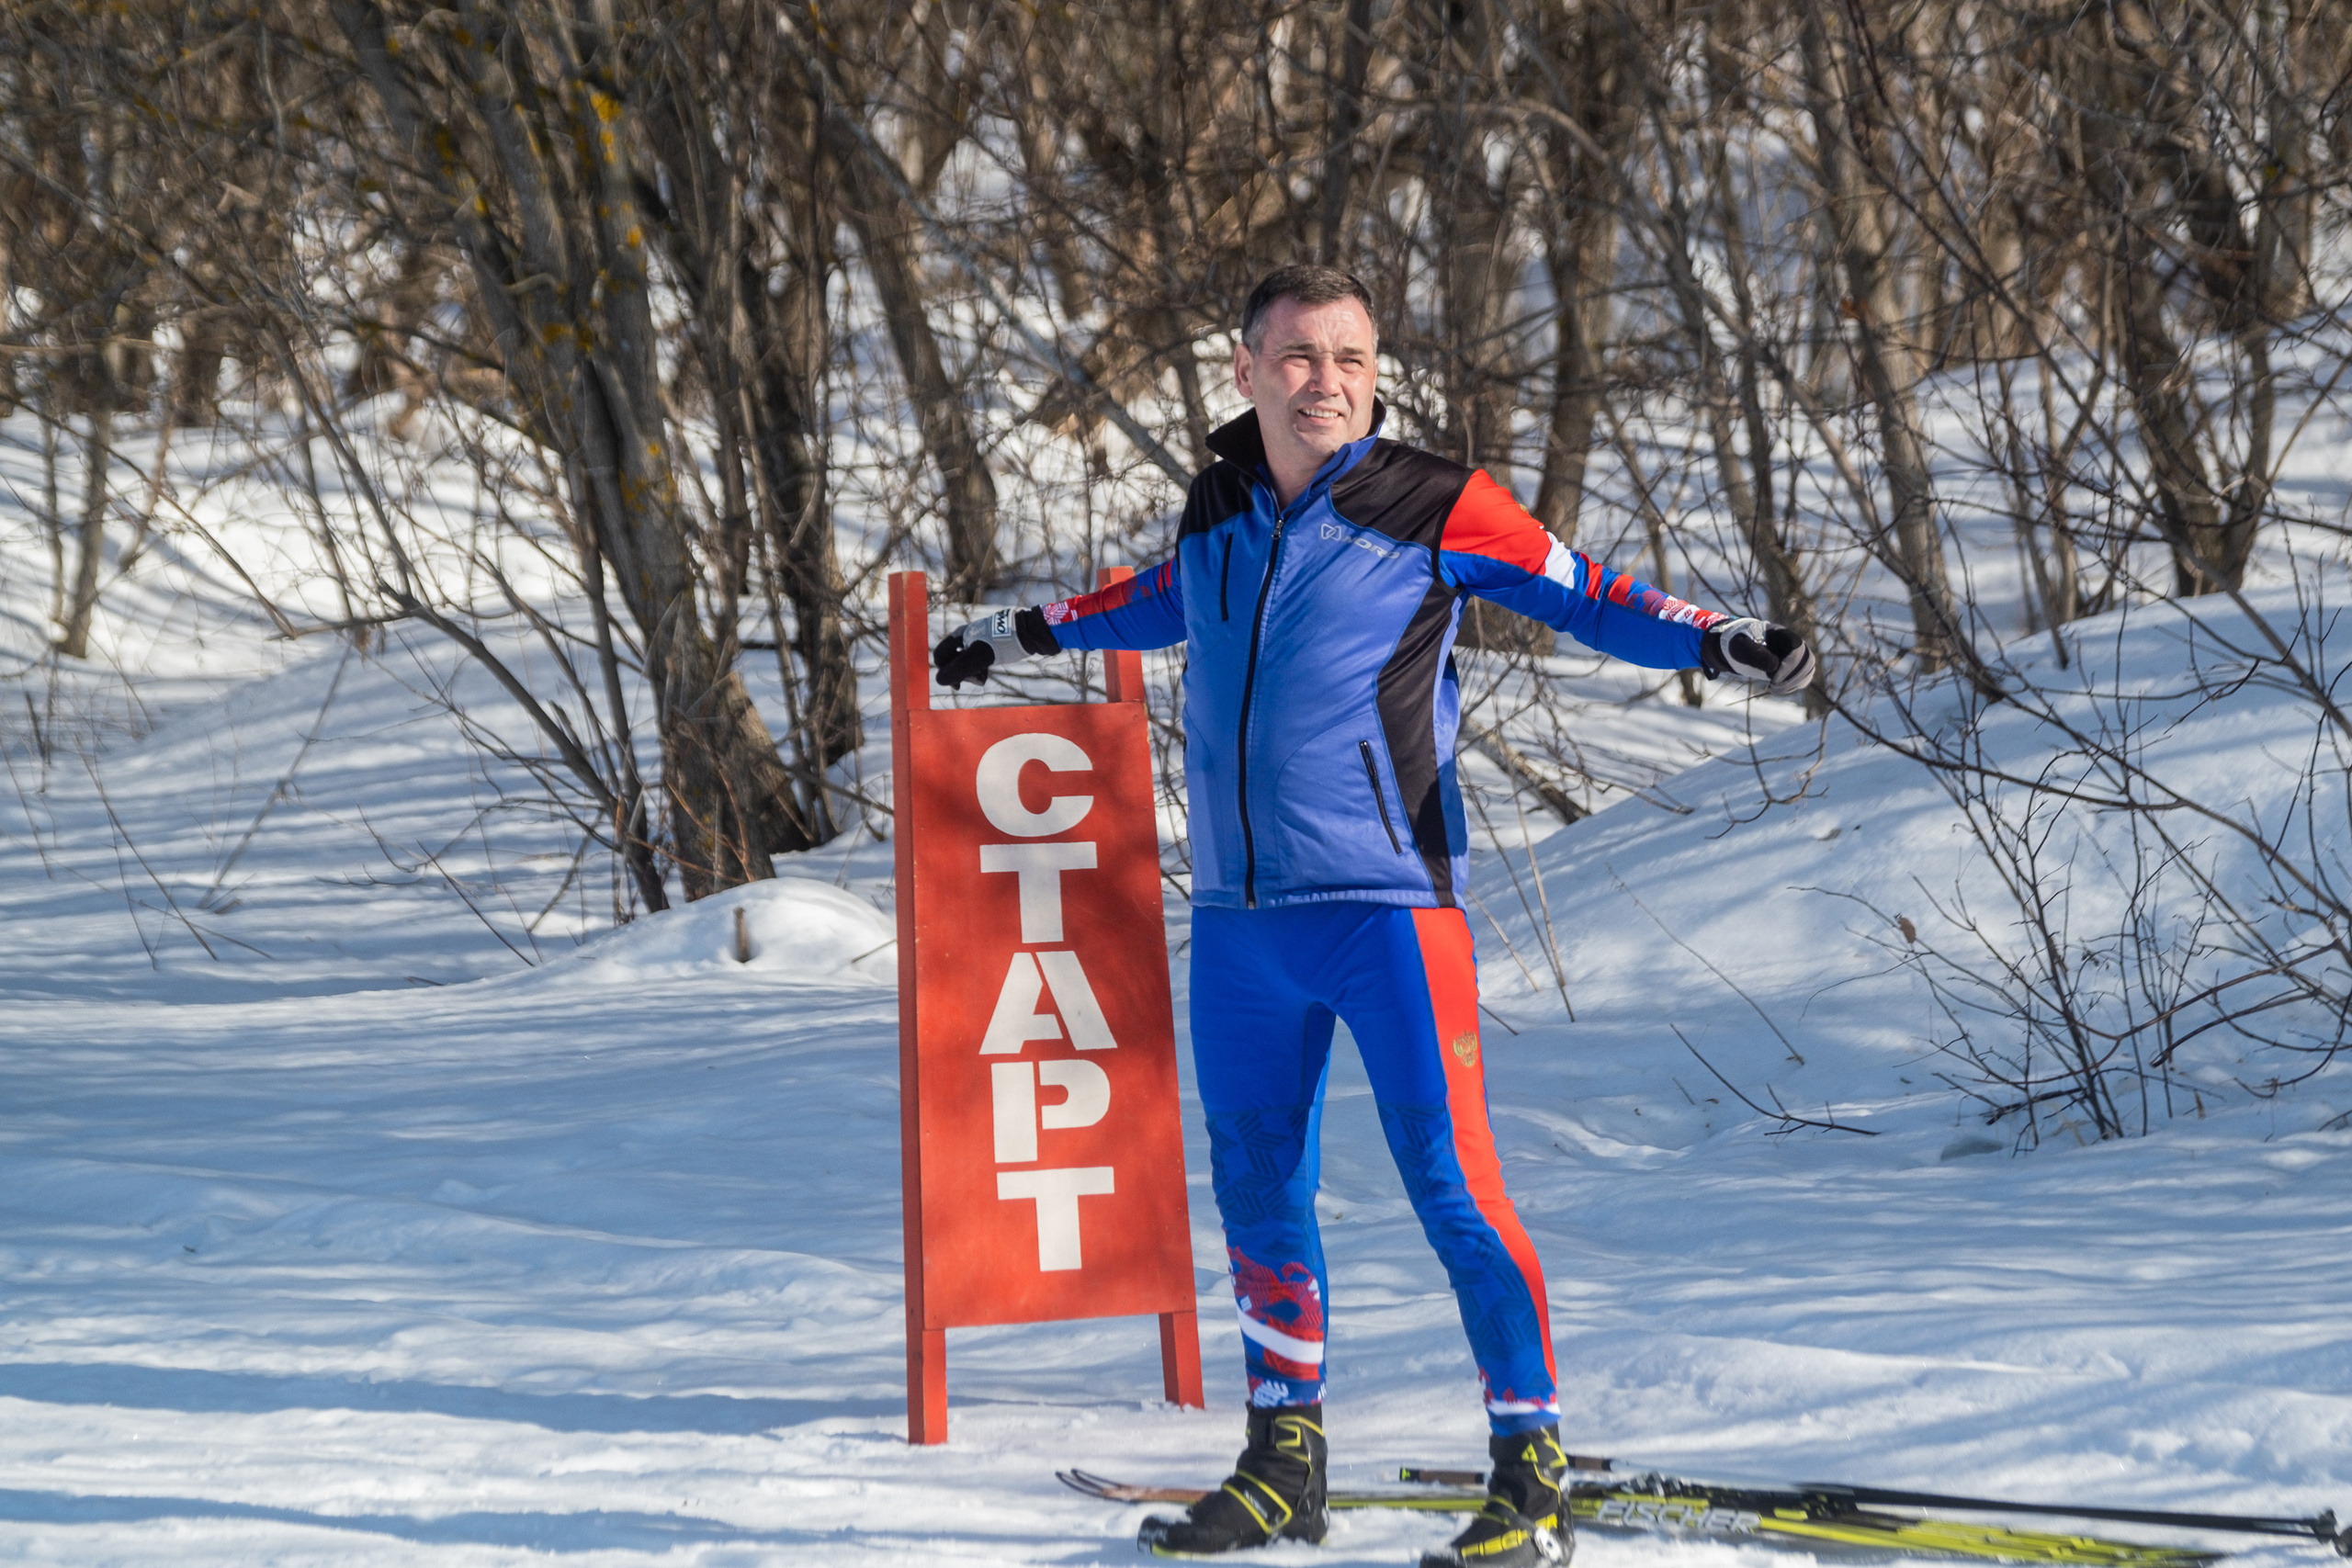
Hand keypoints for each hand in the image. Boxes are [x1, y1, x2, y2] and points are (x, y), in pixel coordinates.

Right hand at [934, 607, 1045, 688]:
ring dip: (971, 674)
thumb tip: (939, 681)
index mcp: (959, 635)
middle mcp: (965, 637)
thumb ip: (957, 670)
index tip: (959, 685)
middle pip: (952, 661)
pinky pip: (976, 662)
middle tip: (978, 679)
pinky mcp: (988, 647)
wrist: (1030, 633)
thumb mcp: (979, 658)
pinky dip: (979, 669)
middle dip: (961, 674)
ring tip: (984, 676)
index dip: (945, 672)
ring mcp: (976, 642)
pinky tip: (987, 673)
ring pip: (965, 663)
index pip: (939, 657)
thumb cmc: (1003, 643)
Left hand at [1701, 617, 1815, 695]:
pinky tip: (1778, 689)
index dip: (1790, 665)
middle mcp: (1793, 643)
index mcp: (1780, 634)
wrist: (1741, 646)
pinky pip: (1804, 676)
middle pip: (1807, 660)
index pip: (1797, 648)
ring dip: (1795, 683)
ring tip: (1774, 689)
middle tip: (1773, 687)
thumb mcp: (1740, 647)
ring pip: (1808, 669)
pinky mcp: (1795, 666)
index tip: (1773, 679)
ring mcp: (1796, 654)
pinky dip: (1795, 685)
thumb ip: (1755, 654)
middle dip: (1793, 677)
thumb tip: (1775, 666)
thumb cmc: (1739, 644)